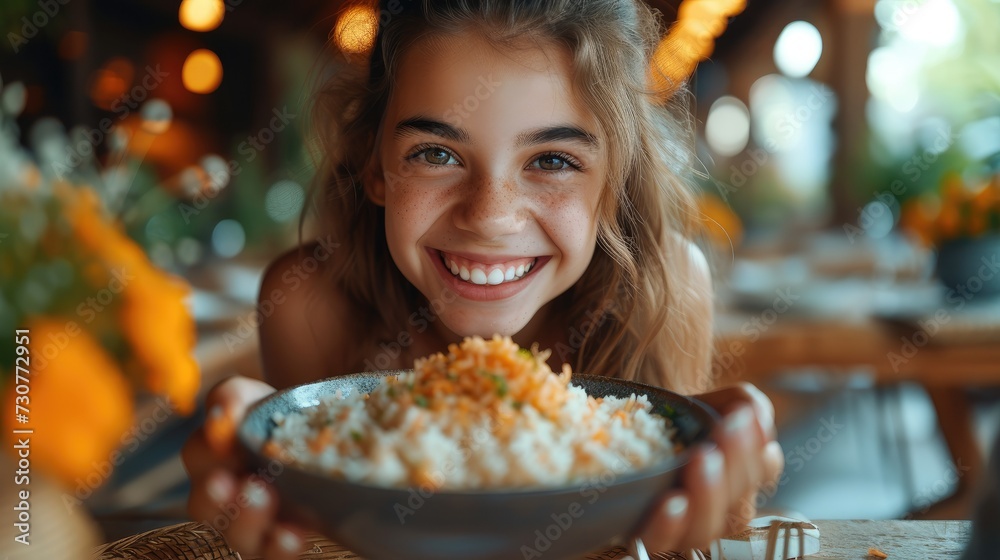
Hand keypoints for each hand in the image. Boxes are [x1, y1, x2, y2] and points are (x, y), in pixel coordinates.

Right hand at [182, 376, 308, 558]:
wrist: (329, 443)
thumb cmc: (282, 419)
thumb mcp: (259, 398)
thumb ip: (234, 397)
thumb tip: (221, 415)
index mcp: (213, 456)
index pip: (199, 452)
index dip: (209, 448)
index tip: (227, 441)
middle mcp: (225, 495)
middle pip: (205, 504)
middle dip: (220, 497)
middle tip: (245, 484)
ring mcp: (252, 524)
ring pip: (236, 536)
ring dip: (249, 522)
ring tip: (269, 503)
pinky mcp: (278, 544)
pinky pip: (271, 555)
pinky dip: (279, 548)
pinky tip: (293, 533)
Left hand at [636, 382, 784, 551]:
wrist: (622, 436)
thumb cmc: (673, 423)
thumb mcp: (709, 402)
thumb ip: (743, 400)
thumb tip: (757, 412)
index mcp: (740, 475)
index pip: (765, 467)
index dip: (758, 445)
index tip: (742, 416)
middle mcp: (719, 506)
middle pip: (740, 498)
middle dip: (735, 461)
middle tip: (724, 429)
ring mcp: (686, 526)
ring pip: (708, 527)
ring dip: (709, 494)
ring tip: (701, 459)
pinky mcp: (651, 536)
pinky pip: (663, 543)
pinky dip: (670, 526)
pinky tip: (672, 503)